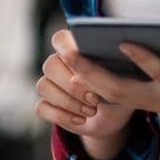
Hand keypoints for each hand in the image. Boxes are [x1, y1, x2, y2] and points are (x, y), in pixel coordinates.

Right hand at [36, 29, 137, 146]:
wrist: (112, 117)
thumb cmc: (117, 92)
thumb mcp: (117, 83)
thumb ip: (99, 74)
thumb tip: (81, 74)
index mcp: (76, 50)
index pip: (60, 39)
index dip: (65, 47)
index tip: (76, 58)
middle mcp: (59, 63)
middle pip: (50, 65)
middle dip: (73, 86)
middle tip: (94, 98)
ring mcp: (50, 84)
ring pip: (43, 86)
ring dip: (68, 102)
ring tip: (92, 111)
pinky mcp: (46, 104)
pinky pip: (41, 107)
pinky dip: (62, 116)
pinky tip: (81, 120)